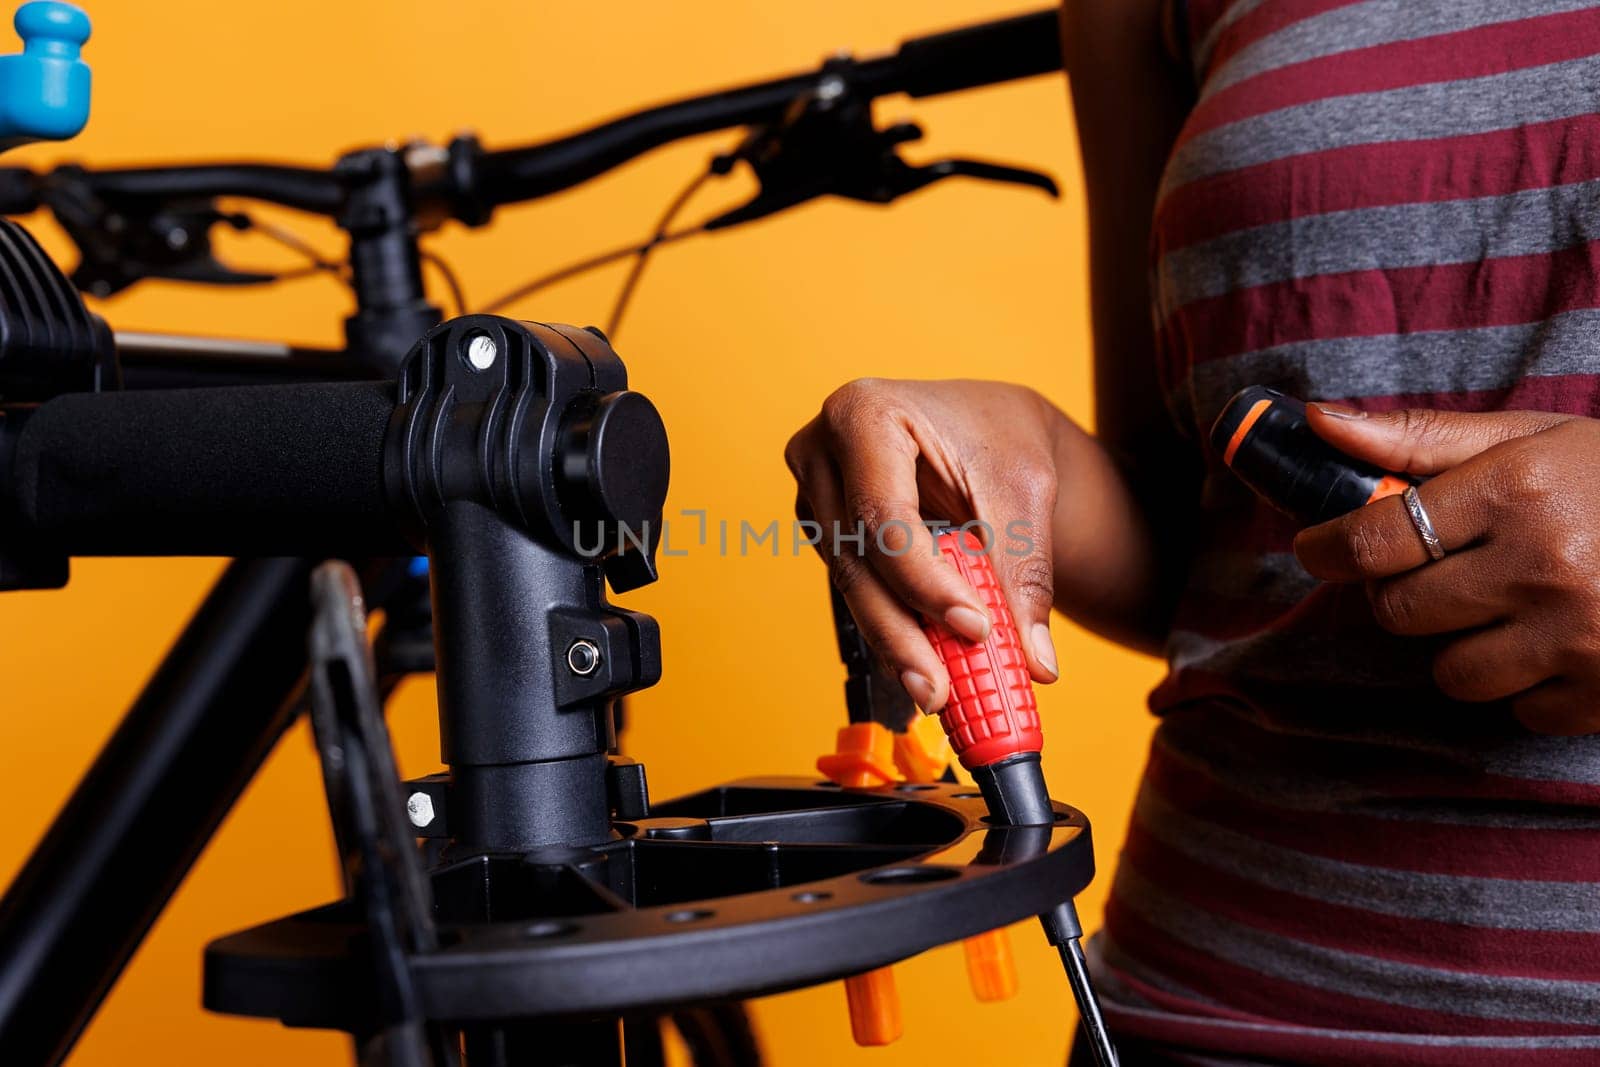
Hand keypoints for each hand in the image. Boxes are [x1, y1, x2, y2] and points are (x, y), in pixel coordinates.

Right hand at [785, 379, 1065, 712]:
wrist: (982, 424)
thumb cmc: (998, 434)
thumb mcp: (1024, 489)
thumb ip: (1025, 571)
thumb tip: (1035, 660)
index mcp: (863, 414)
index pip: (884, 514)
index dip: (924, 581)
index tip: (975, 628)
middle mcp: (823, 454)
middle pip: (856, 560)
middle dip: (901, 634)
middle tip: (941, 691)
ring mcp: (816, 495)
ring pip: (851, 586)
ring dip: (894, 642)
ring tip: (938, 693)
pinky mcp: (826, 533)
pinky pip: (857, 590)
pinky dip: (893, 629)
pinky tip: (922, 669)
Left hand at [1294, 405, 1599, 733]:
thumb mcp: (1531, 439)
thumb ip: (1419, 438)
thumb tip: (1315, 423)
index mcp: (1516, 491)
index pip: (1374, 537)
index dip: (1328, 547)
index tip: (1317, 548)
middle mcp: (1543, 565)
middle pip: (1401, 611)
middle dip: (1406, 591)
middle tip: (1444, 569)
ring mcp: (1578, 637)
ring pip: (1453, 673)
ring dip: (1465, 645)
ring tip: (1511, 606)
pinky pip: (1519, 710)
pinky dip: (1528, 684)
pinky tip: (1562, 641)